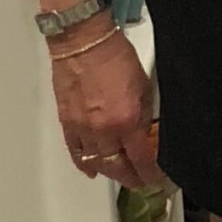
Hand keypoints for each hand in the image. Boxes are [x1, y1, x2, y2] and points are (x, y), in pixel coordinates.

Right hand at [50, 28, 165, 189]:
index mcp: (127, 121)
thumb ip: (144, 114)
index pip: (141, 159)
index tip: (155, 180)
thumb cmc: (115, 56)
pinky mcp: (66, 122)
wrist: (83, 41)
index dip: (150, 174)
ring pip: (96, 163)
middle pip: (117, 167)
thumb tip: (145, 133)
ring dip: (109, 172)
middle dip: (130, 178)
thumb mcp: (143, 85)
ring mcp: (82, 128)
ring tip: (119, 175)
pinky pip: (75, 151)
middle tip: (138, 181)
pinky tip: (91, 169)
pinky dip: (84, 163)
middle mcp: (103, 130)